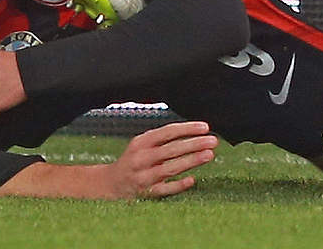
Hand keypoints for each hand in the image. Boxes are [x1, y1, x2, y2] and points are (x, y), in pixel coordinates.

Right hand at [103, 121, 218, 198]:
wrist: (109, 185)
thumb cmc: (134, 160)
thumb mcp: (142, 144)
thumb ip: (163, 139)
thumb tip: (195, 132)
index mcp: (141, 142)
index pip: (167, 132)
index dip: (187, 129)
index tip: (205, 127)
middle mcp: (140, 158)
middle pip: (171, 149)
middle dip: (194, 144)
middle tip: (213, 141)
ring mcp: (142, 177)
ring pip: (170, 168)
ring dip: (191, 161)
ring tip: (209, 155)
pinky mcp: (145, 193)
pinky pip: (164, 189)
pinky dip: (178, 185)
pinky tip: (192, 180)